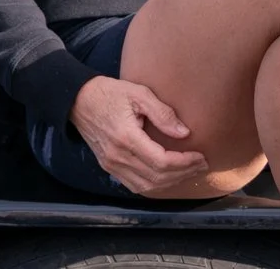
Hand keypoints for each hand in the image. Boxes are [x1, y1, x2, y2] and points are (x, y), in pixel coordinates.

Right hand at [69, 76, 207, 194]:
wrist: (78, 100)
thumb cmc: (110, 93)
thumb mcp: (139, 93)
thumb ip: (163, 113)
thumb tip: (185, 133)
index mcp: (126, 138)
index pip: (161, 162)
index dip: (184, 163)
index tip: (200, 156)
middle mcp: (117, 157)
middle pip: (156, 178)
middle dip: (182, 174)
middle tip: (201, 165)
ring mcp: (111, 165)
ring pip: (146, 186)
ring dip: (170, 182)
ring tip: (189, 171)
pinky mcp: (109, 166)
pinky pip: (134, 185)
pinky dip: (154, 184)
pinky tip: (169, 176)